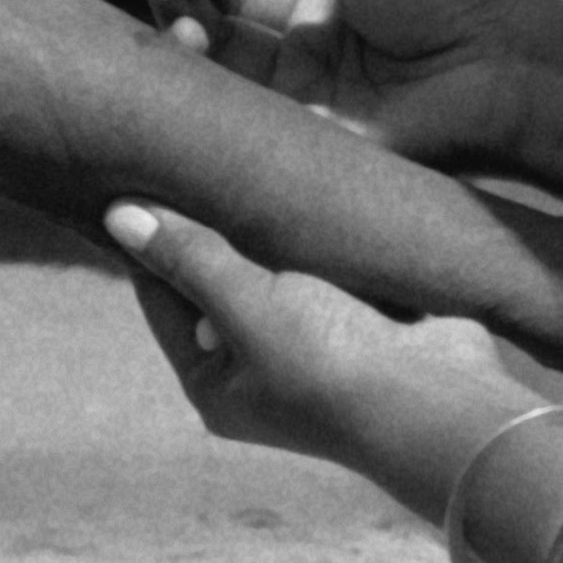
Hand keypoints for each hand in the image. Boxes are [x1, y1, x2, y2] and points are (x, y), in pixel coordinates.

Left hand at [100, 198, 445, 470]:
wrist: (445, 402)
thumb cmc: (331, 361)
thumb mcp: (248, 304)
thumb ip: (189, 257)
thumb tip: (117, 216)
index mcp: (216, 382)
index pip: (164, 295)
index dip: (157, 236)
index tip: (150, 172)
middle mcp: (259, 370)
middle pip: (221, 279)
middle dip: (224, 226)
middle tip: (215, 160)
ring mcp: (316, 346)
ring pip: (278, 269)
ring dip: (279, 230)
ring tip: (265, 168)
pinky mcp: (365, 322)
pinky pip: (328, 270)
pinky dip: (326, 239)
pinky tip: (317, 192)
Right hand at [138, 0, 539, 175]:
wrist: (509, 73)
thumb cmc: (449, 2)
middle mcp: (298, 46)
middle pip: (209, 16)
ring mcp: (297, 96)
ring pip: (212, 65)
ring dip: (181, 30)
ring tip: (182, 12)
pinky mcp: (303, 141)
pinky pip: (237, 118)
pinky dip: (201, 85)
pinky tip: (186, 46)